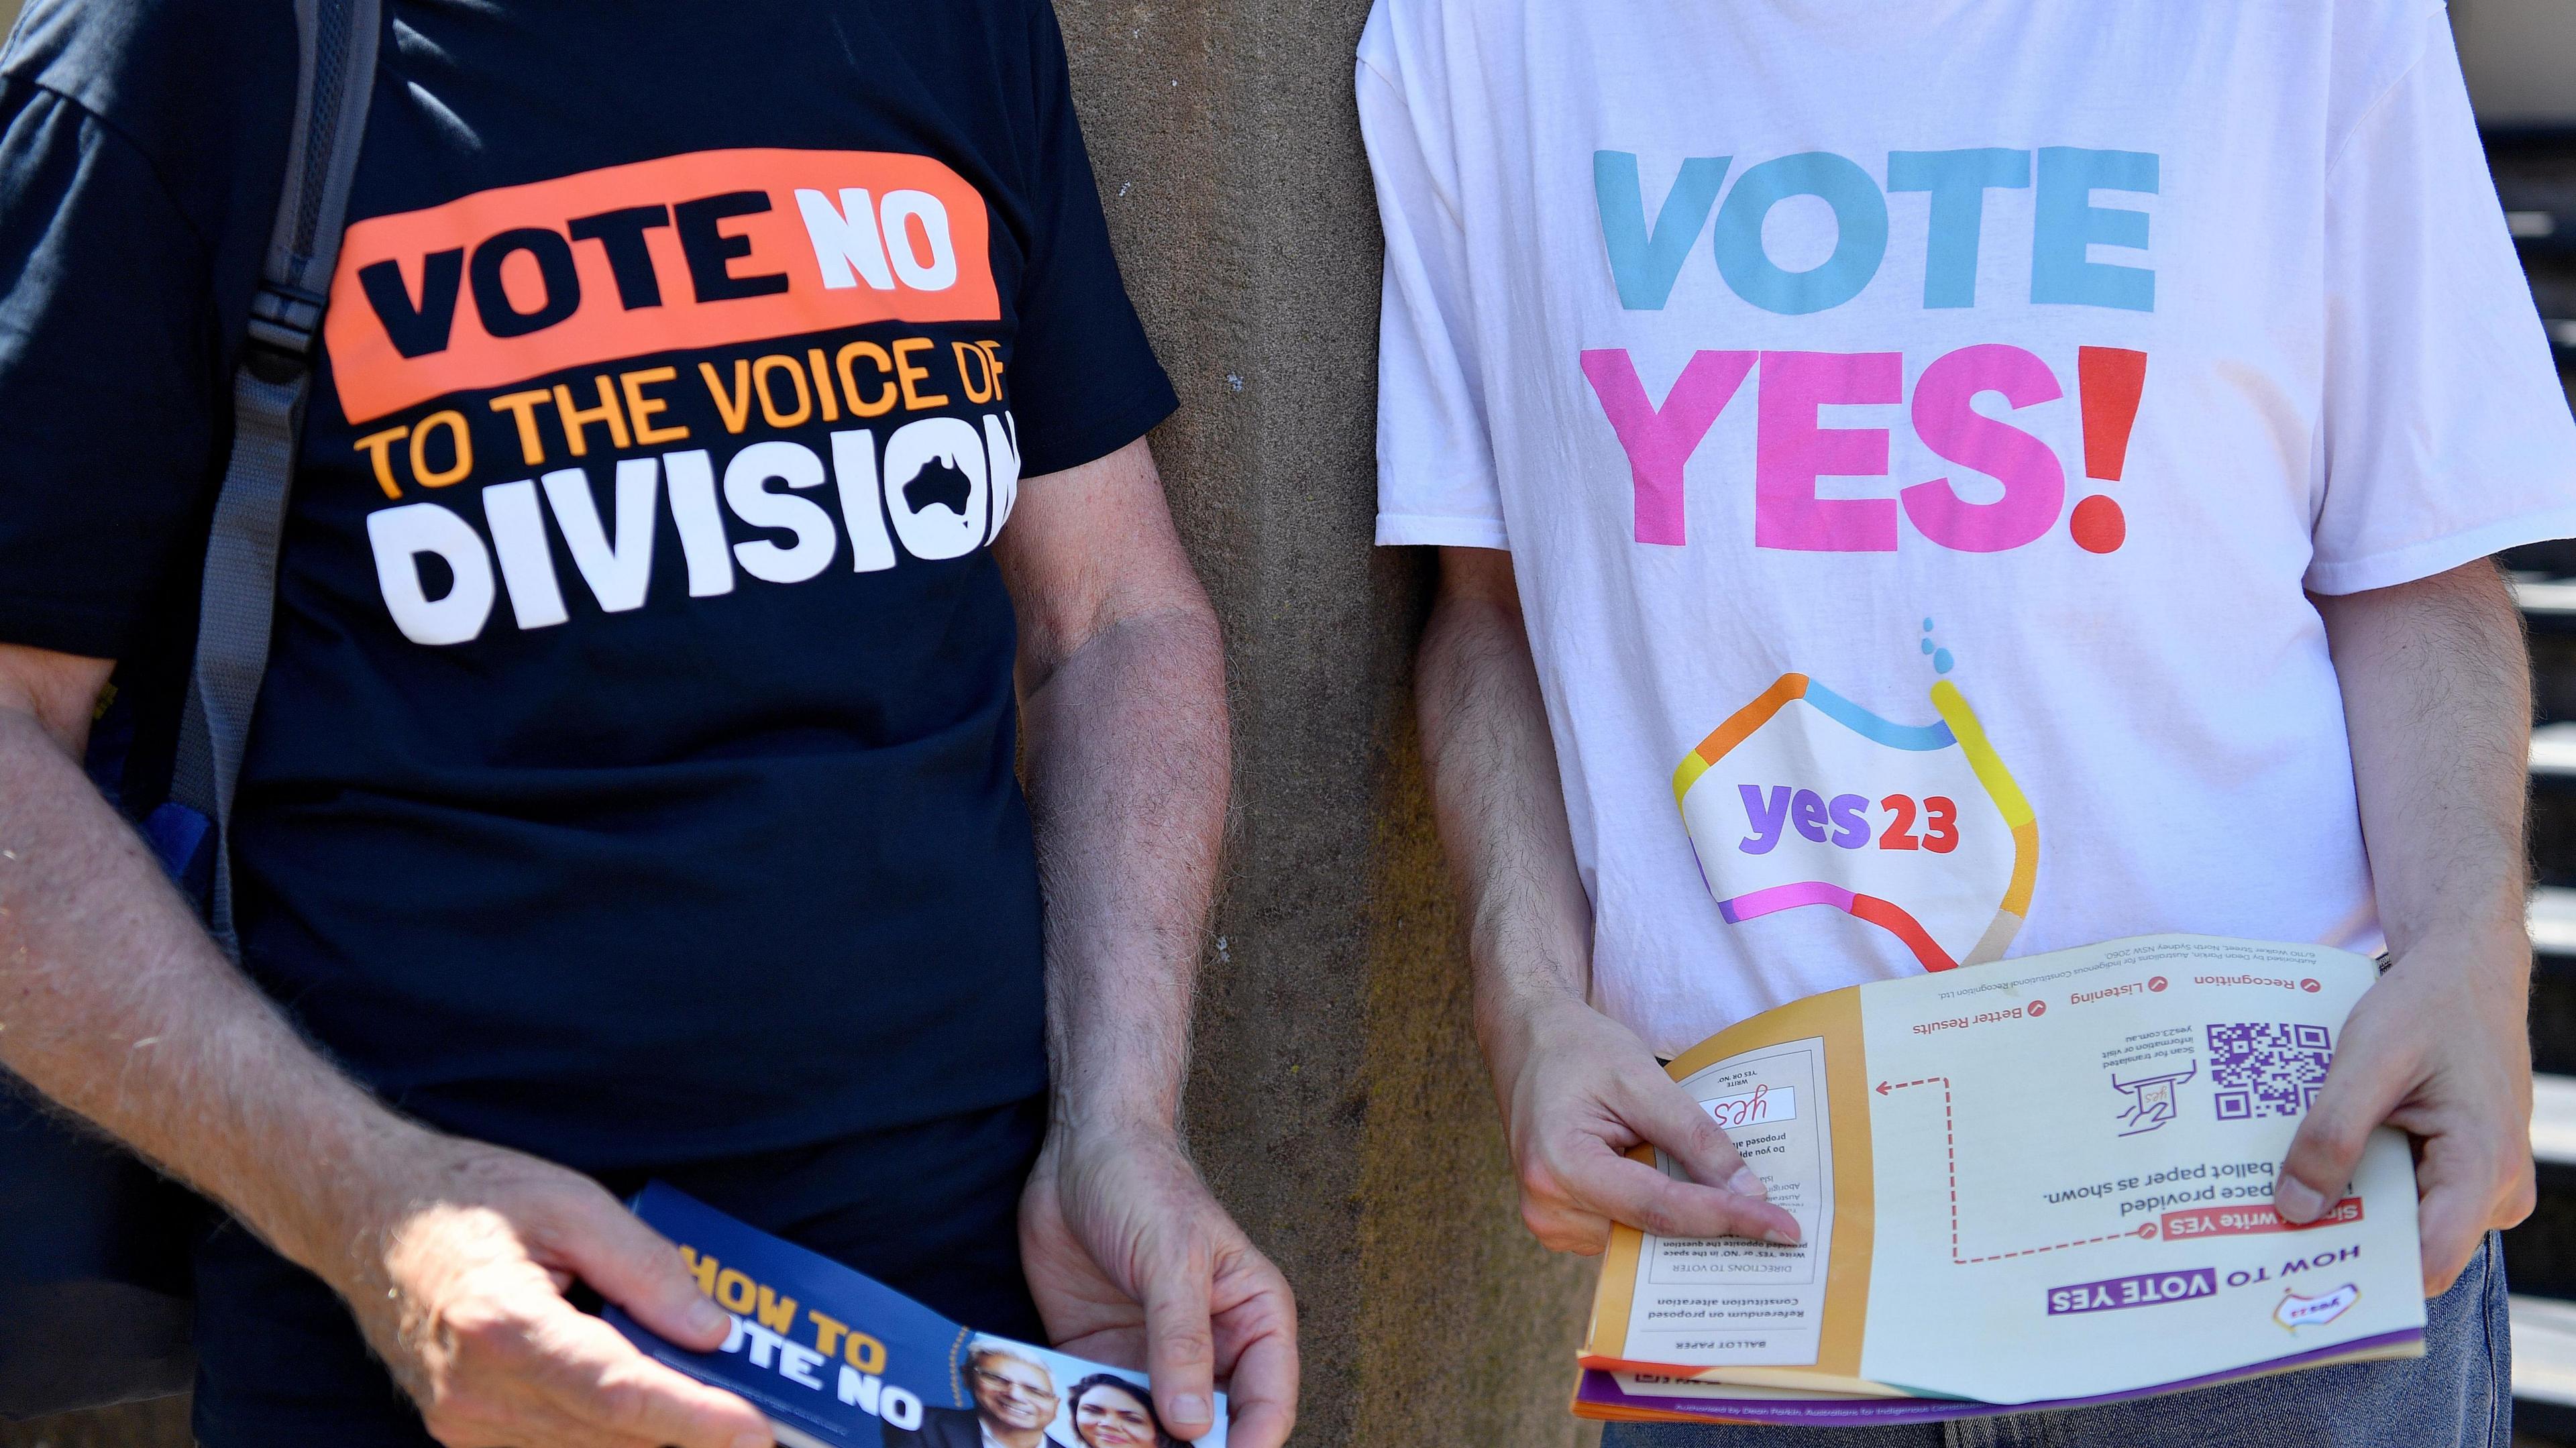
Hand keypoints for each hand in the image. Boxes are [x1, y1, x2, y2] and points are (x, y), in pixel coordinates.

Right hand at [321, 1134, 771, 1447]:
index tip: (756, 1430)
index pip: (617, 1394)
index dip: (693, 1419)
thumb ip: (647, 1268)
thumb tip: (712, 1331)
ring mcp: (464, 1423)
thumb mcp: (572, 1202)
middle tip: (769, 1431)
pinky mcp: (464, 1433)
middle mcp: (476, 1392)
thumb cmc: (470, 1198)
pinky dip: (613, 1443)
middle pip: (608, 1439)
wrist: (368, 1217)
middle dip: (692, 1440)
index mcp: (501, 1326)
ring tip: (726, 1426)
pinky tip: (662, 1425)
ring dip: (658, 1445)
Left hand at [1018, 1121, 1296, 1447]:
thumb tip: (1192, 1425)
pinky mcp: (1098, 1358)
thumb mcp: (1172, 1259)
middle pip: (1207, 1431)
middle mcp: (1208, 1350)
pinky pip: (1095, 1410)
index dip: (1248, 1445)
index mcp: (1252, 1320)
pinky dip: (1080, 1428)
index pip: (1266, 1404)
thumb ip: (1182, 1342)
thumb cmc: (1145, 1184)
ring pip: (1149, 1432)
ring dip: (1124, 1445)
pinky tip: (1061, 1432)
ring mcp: (1152, 1359)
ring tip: (1092, 1442)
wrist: (1077, 1150)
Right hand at [1490, 995, 1800, 1254]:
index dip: (1726, 1219)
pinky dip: (1658, 1216)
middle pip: (1650, 1234)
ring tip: (1733, 1202)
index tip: (1782, 1229)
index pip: (1659, 1208)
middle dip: (1713, 1230)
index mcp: (1561, 1165)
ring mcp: (1549, 1221)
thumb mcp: (1641, 1078)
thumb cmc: (1578, 1049)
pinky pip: (1624, 1232)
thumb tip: (1746, 1192)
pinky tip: (1685, 1192)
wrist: (1526, 1041)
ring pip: (1640, 1239)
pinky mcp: (1560, 1222)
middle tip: (1777, 1228)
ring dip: (1685, 1221)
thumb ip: (1693, 1136)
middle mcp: (1548, 1206)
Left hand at [2275, 940, 2535, 1293]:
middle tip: (2261, 1242)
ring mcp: (2483, 1183)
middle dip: (2343, 1244)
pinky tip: (2312, 1172)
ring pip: (2406, 1223)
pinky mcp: (2463, 1169)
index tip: (2294, 1278)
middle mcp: (2496, 1189)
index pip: (2427, 1261)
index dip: (2363, 1275)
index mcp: (2485, 1167)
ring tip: (2276, 1203)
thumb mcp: (2367, 1061)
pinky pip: (2410, 1196)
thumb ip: (2332, 1135)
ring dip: (2349, 1212)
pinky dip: (2364, 1186)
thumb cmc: (2425, 1006)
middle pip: (2411, 1247)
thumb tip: (2294, 1211)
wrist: (2465, 970)